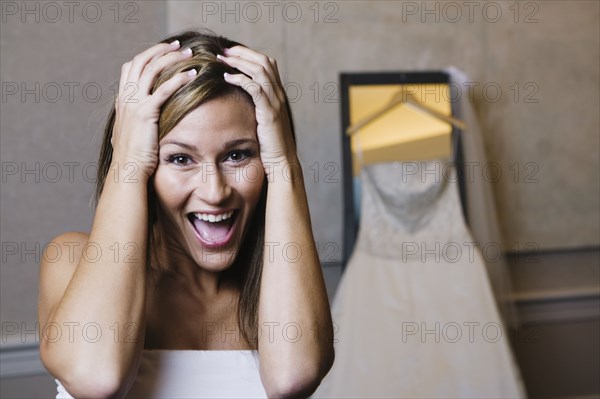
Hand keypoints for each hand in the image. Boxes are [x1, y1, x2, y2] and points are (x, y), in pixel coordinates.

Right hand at [111, 40, 196, 180]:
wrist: (127, 172)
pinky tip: (193, 74)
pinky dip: (179, 78)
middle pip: (141, 61)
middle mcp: (125, 98)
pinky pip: (164, 89)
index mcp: (122, 100)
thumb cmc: (133, 158)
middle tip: (181, 46)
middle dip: (162, 50)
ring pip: (152, 69)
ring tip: (190, 54)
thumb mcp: (131, 134)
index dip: (148, 55)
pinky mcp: (145, 114)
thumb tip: (142, 121)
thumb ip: (135, 121)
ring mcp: (133, 104)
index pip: (131, 67)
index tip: (166, 51)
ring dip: (172, 58)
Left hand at [217, 46, 297, 175]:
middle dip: (243, 53)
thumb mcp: (262, 121)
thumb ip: (255, 107)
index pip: (267, 64)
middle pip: (264, 61)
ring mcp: (276, 102)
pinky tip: (227, 77)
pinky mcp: (269, 113)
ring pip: (260, 70)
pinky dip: (241, 79)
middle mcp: (279, 94)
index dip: (249, 54)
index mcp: (277, 94)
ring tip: (222, 59)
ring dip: (239, 61)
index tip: (230, 52)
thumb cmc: (269, 145)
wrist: (281, 161)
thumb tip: (238, 99)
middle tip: (223, 50)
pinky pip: (256, 88)